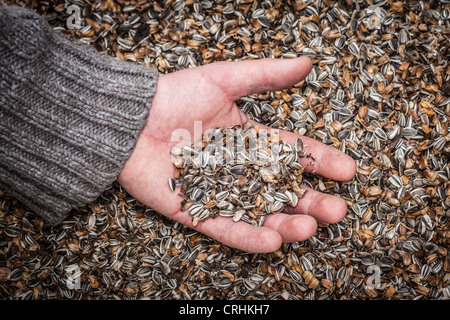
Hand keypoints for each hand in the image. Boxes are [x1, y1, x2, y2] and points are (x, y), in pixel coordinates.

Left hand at [117, 57, 355, 252]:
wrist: (130, 120)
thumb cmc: (174, 96)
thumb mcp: (223, 79)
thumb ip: (265, 76)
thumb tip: (307, 62)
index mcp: (250, 141)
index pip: (293, 154)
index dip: (321, 162)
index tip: (348, 171)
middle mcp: (239, 171)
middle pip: (282, 191)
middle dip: (312, 201)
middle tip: (337, 210)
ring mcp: (219, 193)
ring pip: (259, 214)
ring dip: (286, 223)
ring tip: (308, 227)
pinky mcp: (196, 211)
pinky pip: (225, 228)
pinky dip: (247, 236)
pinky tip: (272, 240)